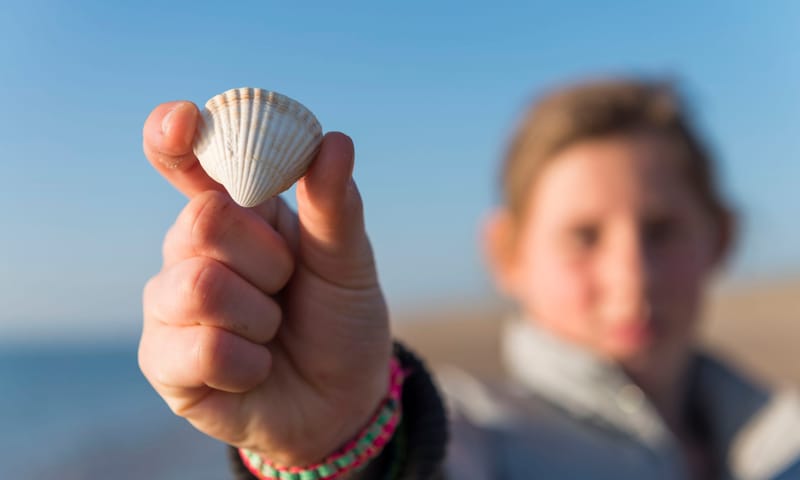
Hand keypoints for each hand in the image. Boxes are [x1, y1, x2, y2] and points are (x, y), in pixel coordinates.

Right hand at [138, 101, 391, 465]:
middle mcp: (191, 251)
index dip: (175, 136)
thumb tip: (334, 141)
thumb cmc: (339, 321)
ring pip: (199, 287)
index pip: (188, 164)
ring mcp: (171, 306)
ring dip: (261, 316)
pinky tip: (257, 368)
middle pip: (203, 221)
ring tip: (273, 331)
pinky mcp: (164, 361)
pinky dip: (249, 362)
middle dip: (268, 259)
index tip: (184, 119)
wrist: (341, 400)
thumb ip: (335, 207)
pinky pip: (201, 349)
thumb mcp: (348, 263)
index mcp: (234, 215)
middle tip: (287, 285)